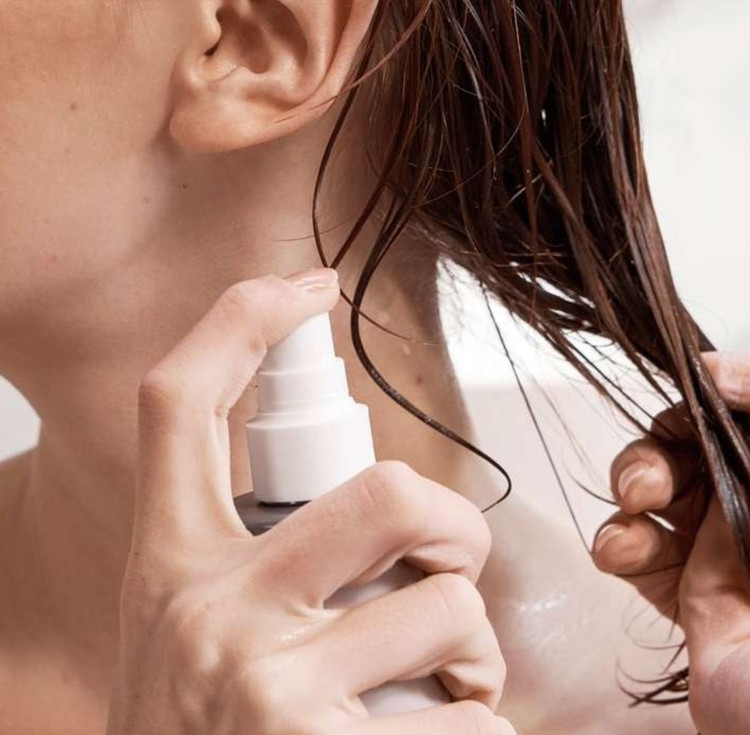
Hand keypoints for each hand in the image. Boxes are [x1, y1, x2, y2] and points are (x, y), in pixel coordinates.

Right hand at [106, 269, 514, 734]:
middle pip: (383, 492)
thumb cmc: (198, 731)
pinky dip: (485, 730)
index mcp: (171, 561)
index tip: (305, 287)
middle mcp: (209, 608)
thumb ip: (252, 556)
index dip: (242, 319)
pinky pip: (473, 720)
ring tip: (448, 687)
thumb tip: (369, 500)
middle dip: (452, 522)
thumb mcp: (189, 627)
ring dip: (473, 648)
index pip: (181, 400)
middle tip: (451, 562)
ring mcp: (269, 686)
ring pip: (446, 608)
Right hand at [592, 352, 749, 734]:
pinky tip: (622, 553)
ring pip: (653, 495)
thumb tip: (718, 366)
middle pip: (685, 451)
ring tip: (633, 510)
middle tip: (648, 481)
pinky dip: (616, 543)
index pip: (732, 418)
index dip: (706, 403)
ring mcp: (722, 552)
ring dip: (627, 492)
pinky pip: (636, 551)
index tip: (688, 400)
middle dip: (652, 454)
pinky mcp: (688, 594)